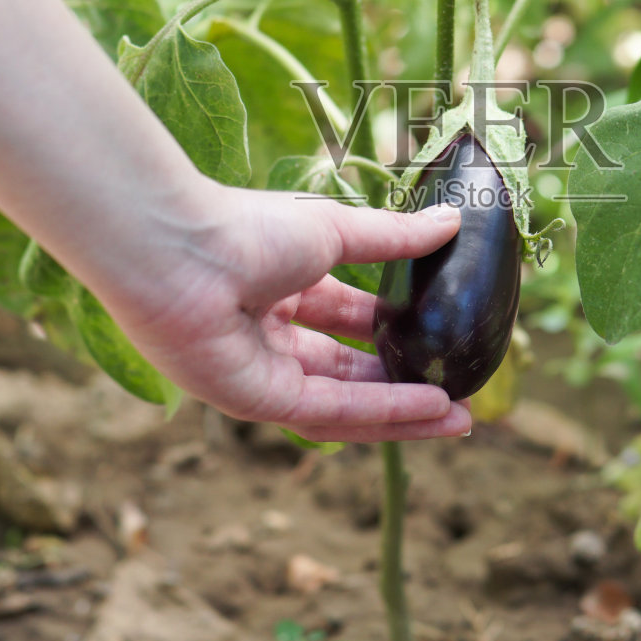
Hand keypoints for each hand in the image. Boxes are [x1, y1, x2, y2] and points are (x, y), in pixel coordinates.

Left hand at [119, 189, 469, 442]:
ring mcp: (259, 373)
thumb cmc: (243, 227)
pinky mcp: (254, 402)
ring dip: (402, 412)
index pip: (346, 318)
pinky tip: (428, 409)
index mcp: (279, 287)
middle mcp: (267, 336)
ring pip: (342, 402)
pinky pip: (327, 411)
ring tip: (459, 418)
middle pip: (347, 371)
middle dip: (405, 385)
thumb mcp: (334, 230)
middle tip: (460, 394)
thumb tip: (452, 222)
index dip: (395, 330)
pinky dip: (379, 411)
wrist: (179, 249)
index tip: (442, 337)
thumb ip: (393, 237)